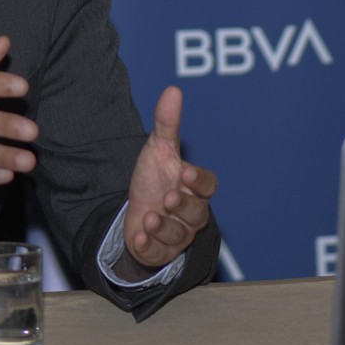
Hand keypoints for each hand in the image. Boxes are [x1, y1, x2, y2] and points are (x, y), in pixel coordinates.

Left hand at [122, 86, 216, 270]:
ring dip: (164, 227)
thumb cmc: (154, 179)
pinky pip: (160, 254)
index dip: (199, 181)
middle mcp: (192, 214)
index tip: (185, 173)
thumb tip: (173, 90)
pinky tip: (139, 237)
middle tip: (167, 198)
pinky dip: (149, 246)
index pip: (208, 186)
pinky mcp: (162, 252)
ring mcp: (178, 235)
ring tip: (149, 217)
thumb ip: (167, 123)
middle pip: (196, 213)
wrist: (135, 212)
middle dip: (182, 206)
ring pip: (179, 236)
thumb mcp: (158, 150)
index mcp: (195, 188)